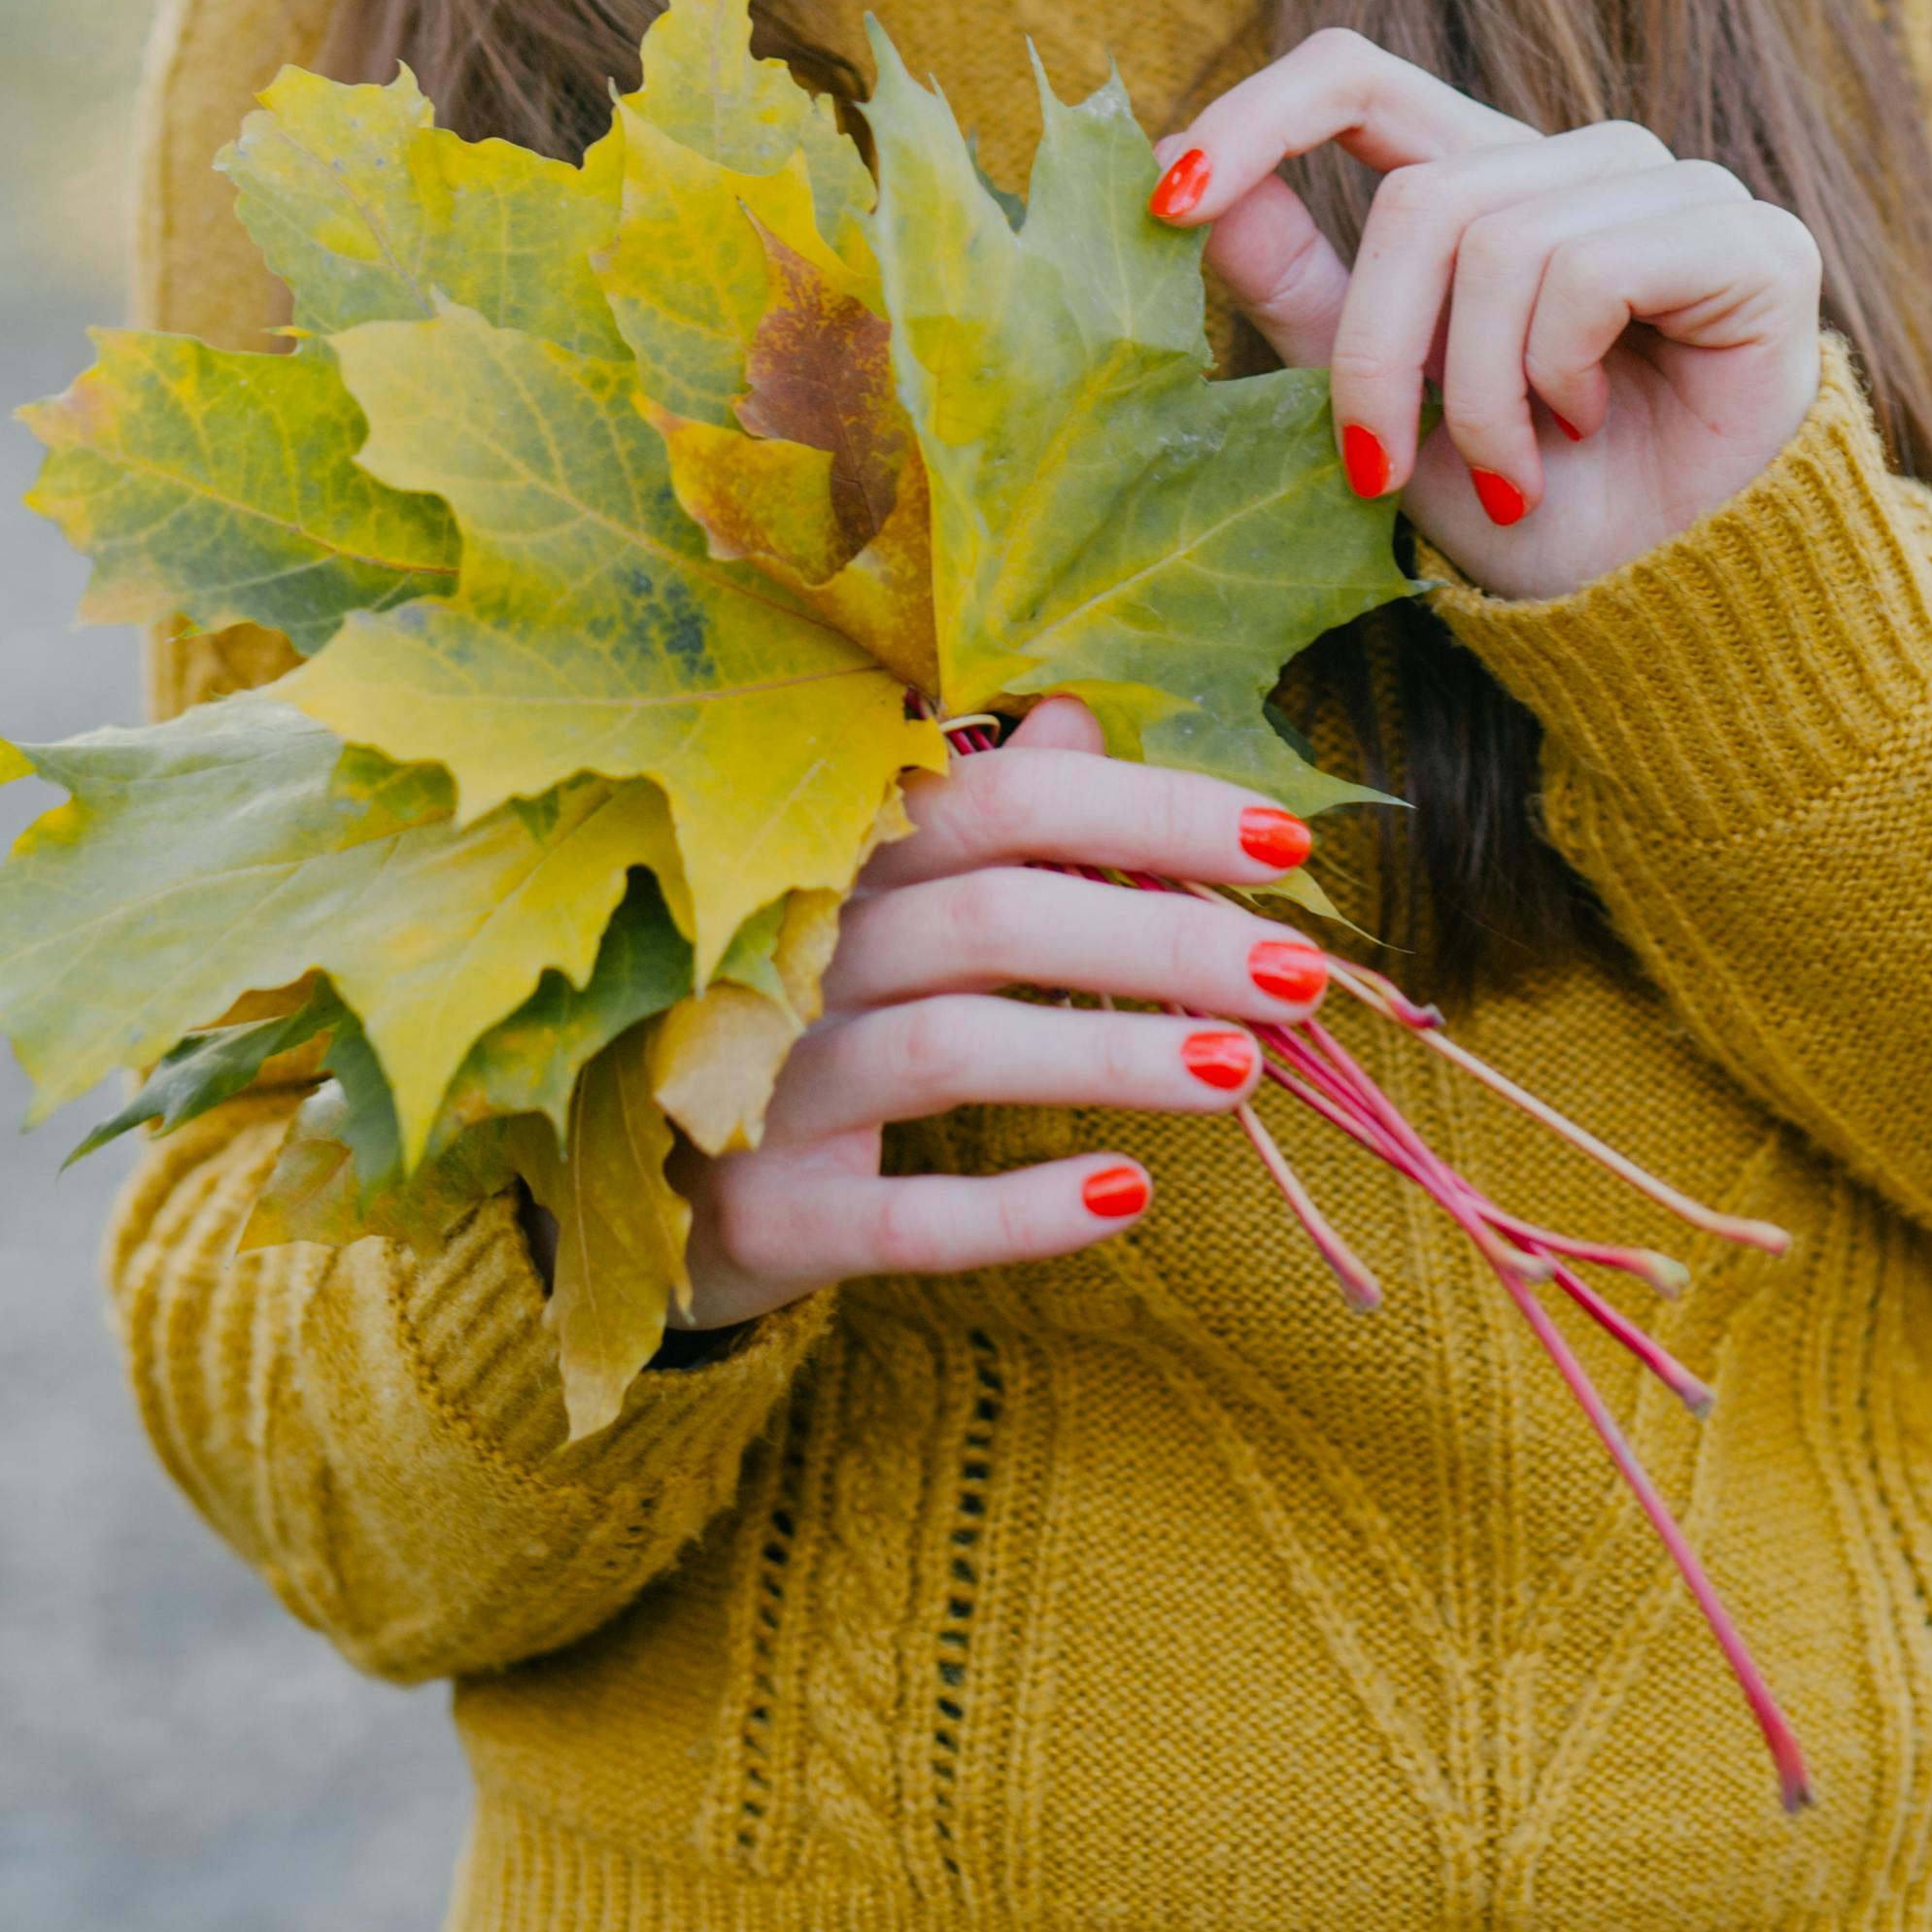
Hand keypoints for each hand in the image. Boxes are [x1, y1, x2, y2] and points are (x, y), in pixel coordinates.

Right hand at [677, 702, 1319, 1331]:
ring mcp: (767, 1089)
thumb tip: (1079, 714)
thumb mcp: (870, 899)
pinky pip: (901, 1217)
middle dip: (1163, 935)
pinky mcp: (766, 1215)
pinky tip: (1123, 1195)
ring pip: (956, 1052)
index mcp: (836, 856)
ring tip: (1242, 1067)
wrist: (631, 1181)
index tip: (1286, 843)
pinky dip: (1015, 1210)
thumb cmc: (792, 1012)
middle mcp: (795, 953)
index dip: (1147, 812)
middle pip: (998, 918)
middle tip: (1300, 974)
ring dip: (1110, 1053)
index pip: (1004, 801)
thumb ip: (979, 810)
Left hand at [1150, 30, 1822, 602]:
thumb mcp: (1382, 405)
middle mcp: (1587, 161)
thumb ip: (1300, 289)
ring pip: (1496, 242)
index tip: (1166, 203)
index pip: (1355, 76)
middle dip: (1376, 353)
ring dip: (1478, 395)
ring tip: (1510, 470)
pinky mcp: (1749, 243)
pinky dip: (1558, 376)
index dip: (1254, 116)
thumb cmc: (1533, 509)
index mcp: (1492, 178)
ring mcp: (1677, 190)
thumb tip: (1178, 173)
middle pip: (1418, 196)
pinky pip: (1588, 272)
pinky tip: (1589, 428)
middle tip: (1380, 465)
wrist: (1670, 612)